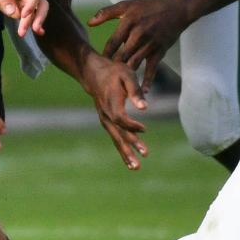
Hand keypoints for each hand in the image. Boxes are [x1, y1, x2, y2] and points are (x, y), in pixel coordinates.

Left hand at [0, 0, 48, 37]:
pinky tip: (38, 32)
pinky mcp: (22, 7)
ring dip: (34, 23)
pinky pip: (31, 16)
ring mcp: (26, 0)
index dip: (31, 5)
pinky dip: (34, 23)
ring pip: (37, 11)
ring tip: (23, 33)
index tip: (24, 15)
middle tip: (29, 29)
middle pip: (41, 4)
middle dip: (37, 17)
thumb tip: (12, 12)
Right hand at [81, 53, 148, 170]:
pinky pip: (115, 138)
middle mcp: (106, 114)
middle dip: (131, 146)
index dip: (132, 126)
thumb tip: (145, 108)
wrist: (94, 74)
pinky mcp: (107, 122)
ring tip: (136, 167)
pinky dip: (122, 149)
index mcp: (111, 103)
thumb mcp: (127, 75)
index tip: (145, 129)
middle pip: (119, 134)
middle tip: (144, 156)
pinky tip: (130, 160)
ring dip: (126, 154)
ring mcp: (105, 119)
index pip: (121, 119)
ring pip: (116, 139)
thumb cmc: (114, 72)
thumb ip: (136, 91)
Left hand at [89, 0, 188, 92]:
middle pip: (121, 56)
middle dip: (113, 68)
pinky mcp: (160, 51)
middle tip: (104, 80)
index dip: (104, 55)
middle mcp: (138, 34)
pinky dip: (147, 80)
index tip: (98, 64)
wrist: (177, 9)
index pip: (112, 43)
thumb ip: (106, 13)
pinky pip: (152, 68)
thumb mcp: (127, 6)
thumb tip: (89, 23)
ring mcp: (150, 44)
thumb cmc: (149, 7)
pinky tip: (142, 90)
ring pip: (134, 64)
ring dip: (126, 75)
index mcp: (128, 23)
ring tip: (118, 88)